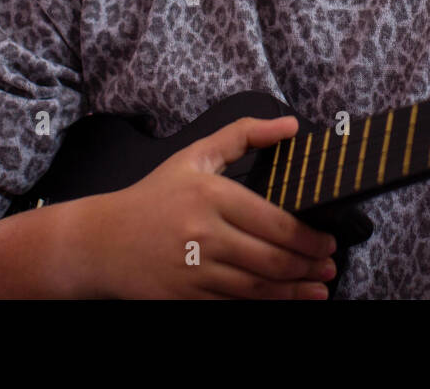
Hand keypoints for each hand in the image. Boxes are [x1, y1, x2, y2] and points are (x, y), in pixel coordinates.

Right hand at [68, 116, 339, 298]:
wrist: (101, 242)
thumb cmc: (152, 197)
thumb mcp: (194, 156)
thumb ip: (244, 135)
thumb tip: (289, 125)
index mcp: (211, 195)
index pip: (274, 222)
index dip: (309, 237)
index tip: (328, 239)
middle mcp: (203, 234)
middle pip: (271, 258)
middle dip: (308, 265)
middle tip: (328, 264)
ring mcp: (193, 270)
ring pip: (257, 288)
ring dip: (295, 290)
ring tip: (319, 287)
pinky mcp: (185, 298)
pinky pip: (234, 304)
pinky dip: (264, 305)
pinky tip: (285, 301)